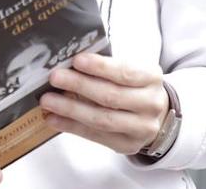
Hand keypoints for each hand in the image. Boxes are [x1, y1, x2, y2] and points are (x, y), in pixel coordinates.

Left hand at [39, 53, 167, 154]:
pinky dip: (72, 126)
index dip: (99, 67)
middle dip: (79, 85)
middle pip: (110, 96)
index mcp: (151, 78)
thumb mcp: (131, 70)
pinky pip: (96, 136)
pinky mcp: (127, 145)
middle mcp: (150, 104)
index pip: (124, 73)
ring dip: (71, 109)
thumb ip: (107, 67)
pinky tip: (55, 118)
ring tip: (48, 100)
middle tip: (55, 77)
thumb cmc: (136, 87)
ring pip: (102, 119)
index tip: (76, 60)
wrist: (157, 116)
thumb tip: (69, 64)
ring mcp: (141, 128)